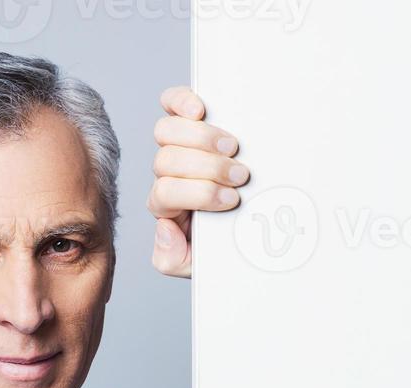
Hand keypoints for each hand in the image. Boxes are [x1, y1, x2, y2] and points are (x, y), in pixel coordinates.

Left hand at [149, 86, 248, 277]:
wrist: (246, 229)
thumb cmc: (226, 241)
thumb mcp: (199, 263)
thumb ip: (174, 259)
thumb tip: (164, 228)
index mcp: (168, 206)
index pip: (166, 194)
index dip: (199, 194)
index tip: (232, 200)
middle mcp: (167, 174)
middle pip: (166, 161)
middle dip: (207, 168)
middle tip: (240, 175)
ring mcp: (176, 146)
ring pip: (166, 131)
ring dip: (202, 138)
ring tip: (233, 147)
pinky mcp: (188, 121)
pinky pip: (171, 103)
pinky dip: (182, 101)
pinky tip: (200, 108)